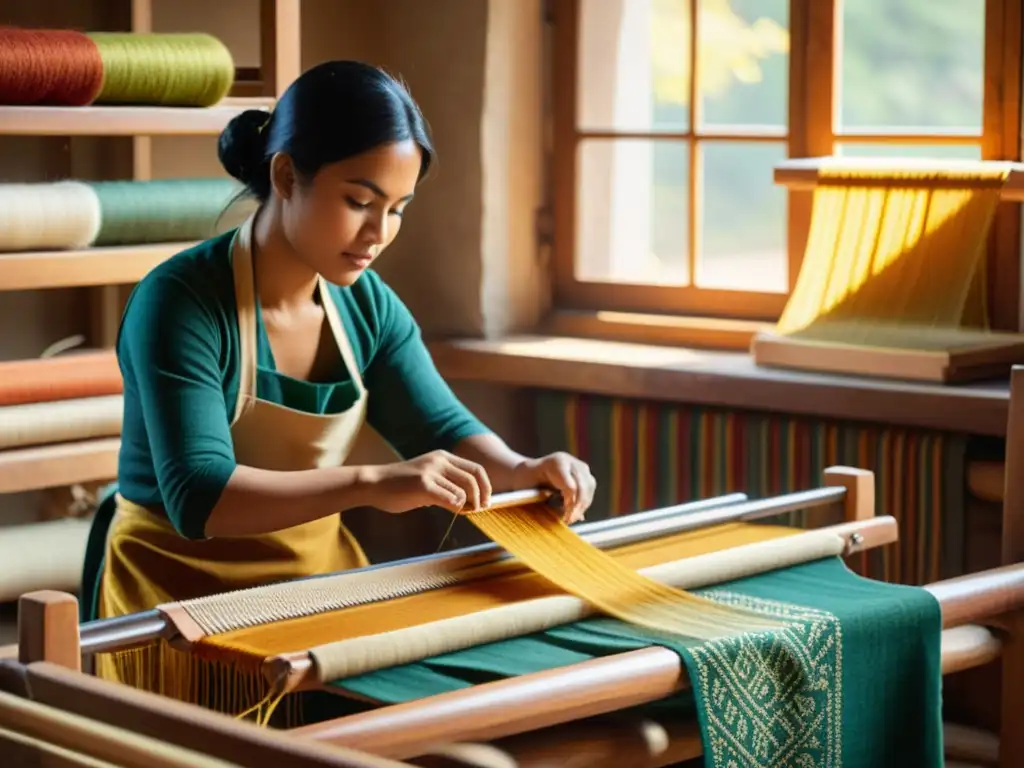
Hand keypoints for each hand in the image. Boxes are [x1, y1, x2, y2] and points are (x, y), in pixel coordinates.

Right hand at [363, 450, 492, 514]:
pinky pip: (450, 498)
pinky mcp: (423, 485)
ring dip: (467, 505)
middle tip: (479, 510)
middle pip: (474, 478)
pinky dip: (456, 507)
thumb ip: (446, 485)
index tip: (486, 501)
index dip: (485, 486)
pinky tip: (451, 510)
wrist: (374, 484)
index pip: (475, 469)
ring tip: (460, 512)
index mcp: (443, 457)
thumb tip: (467, 501)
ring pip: (464, 491)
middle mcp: (439, 460)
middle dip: (481, 497)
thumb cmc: (399, 485)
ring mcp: (431, 471)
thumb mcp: (427, 478)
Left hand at [513, 452, 595, 524]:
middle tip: (569, 521)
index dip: (570, 505)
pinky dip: (583, 502)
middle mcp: (570, 462)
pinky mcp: (583, 473)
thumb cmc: (525, 481)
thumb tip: (565, 517)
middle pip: (584, 486)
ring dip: (583, 505)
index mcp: (557, 462)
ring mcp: (578, 466)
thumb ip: (547, 502)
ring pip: (589, 487)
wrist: (527, 472)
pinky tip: (574, 511)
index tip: (566, 519)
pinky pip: (589, 489)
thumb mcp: (530, 490)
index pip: (571, 487)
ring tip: (571, 517)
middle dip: (578, 507)